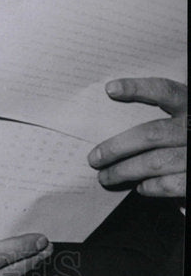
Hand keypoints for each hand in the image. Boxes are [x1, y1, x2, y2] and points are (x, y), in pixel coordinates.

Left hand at [88, 77, 186, 197]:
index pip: (165, 90)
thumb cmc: (187, 133)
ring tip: (106, 176)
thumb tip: (117, 108)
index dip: (138, 88)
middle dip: (117, 147)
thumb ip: (164, 113)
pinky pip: (172, 184)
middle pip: (151, 134)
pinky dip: (152, 187)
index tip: (110, 89)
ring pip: (155, 162)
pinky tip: (140, 187)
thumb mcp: (182, 116)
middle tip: (94, 157)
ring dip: (125, 171)